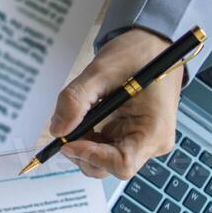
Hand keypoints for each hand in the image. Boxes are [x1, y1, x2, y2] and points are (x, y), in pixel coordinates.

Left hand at [49, 28, 182, 178]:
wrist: (152, 45)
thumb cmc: (136, 53)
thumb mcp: (101, 70)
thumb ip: (76, 100)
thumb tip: (57, 131)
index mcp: (154, 130)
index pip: (121, 164)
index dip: (91, 156)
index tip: (68, 140)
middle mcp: (152, 143)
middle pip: (110, 167)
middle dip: (83, 151)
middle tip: (69, 125)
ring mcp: (143, 142)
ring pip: (104, 161)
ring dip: (84, 144)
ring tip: (81, 115)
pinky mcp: (133, 138)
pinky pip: (106, 149)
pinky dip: (89, 139)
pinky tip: (88, 117)